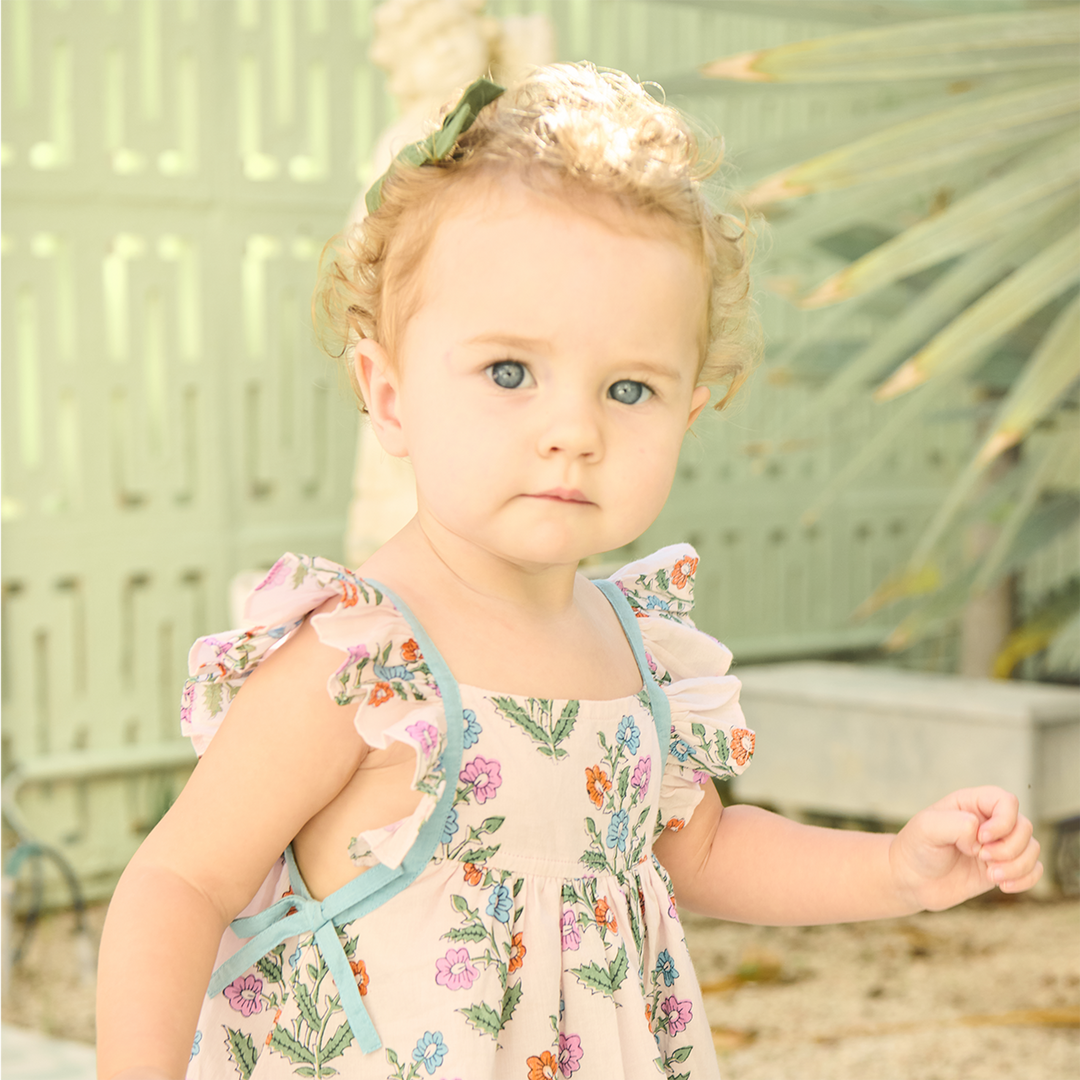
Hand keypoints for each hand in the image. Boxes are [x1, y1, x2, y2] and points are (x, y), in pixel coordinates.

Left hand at [889, 786, 1042, 911]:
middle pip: (1024, 826)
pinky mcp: (1003, 867)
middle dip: (1008, 848)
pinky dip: (1025, 879)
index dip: (1003, 821)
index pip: (1007, 801)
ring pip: (1032, 849)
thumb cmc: (916, 847)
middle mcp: (989, 821)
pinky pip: (1034, 870)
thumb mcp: (926, 828)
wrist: (912, 879)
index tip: (980, 839)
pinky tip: (1003, 886)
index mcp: (972, 803)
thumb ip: (955, 824)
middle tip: (981, 857)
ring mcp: (998, 845)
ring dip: (1016, 866)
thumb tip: (981, 834)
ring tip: (991, 875)